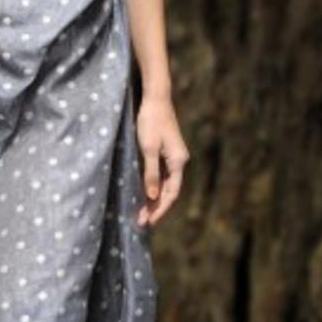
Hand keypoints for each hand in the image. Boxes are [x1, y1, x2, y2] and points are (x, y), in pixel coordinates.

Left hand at [135, 93, 188, 226]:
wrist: (155, 99)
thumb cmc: (151, 121)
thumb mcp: (148, 148)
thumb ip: (151, 173)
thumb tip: (152, 196)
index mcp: (178, 162)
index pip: (172, 193)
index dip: (161, 209)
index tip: (148, 221)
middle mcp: (179, 161)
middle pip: (170, 191)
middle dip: (156, 208)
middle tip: (142, 222)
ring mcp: (173, 157)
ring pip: (166, 185)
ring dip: (154, 200)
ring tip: (141, 213)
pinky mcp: (166, 153)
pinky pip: (162, 176)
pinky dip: (154, 188)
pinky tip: (145, 195)